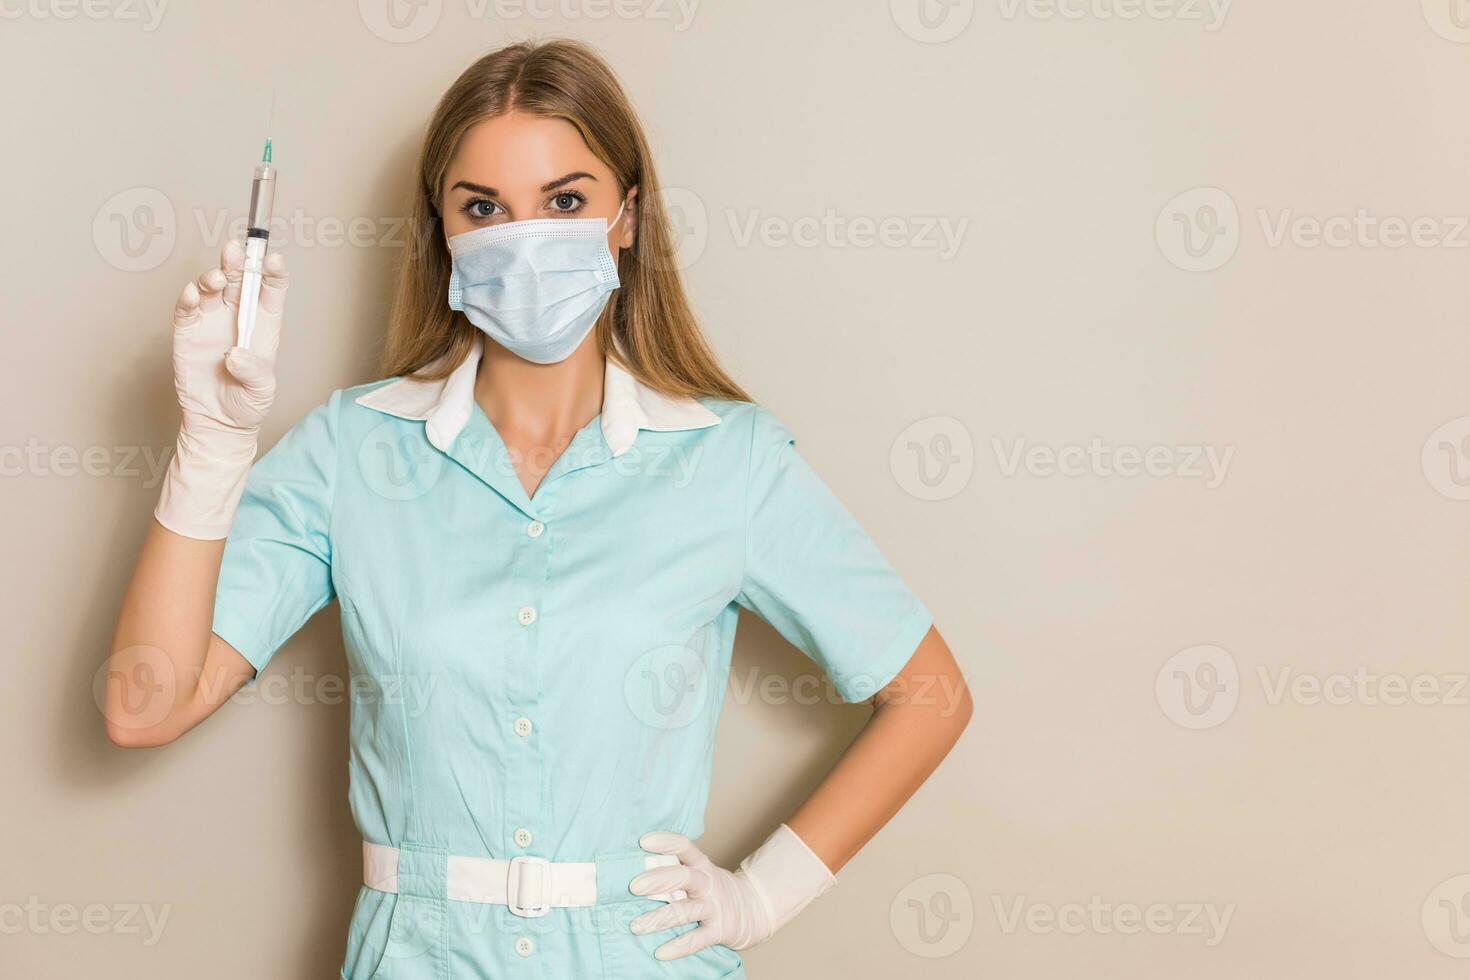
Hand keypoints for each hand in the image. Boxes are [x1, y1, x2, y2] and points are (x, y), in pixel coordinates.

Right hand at [154, 240, 288, 538]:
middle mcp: (238, 316)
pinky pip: (187, 309)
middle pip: (239, 280)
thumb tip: (235, 355)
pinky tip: (193, 294)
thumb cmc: (247, 404)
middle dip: (239, 262)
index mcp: (264, 323)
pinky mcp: (187, 332)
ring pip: (211, 288)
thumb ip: (253, 372)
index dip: (273, 271)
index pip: (271, 289)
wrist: (218, 422)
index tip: (273, 259)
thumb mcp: (261, 391)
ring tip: (216, 277)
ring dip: (213, 277)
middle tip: (237, 250)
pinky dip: (188, 298)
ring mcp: (211, 321)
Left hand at [628, 824, 835, 961]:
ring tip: (636, 926)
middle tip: (634, 886)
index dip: (667, 842)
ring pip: (686, 911)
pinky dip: (678, 947)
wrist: (754, 911)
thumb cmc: (715, 890)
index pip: (686, 848)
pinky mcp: (719, 931)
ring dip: (660, 918)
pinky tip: (660, 953)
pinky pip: (697, 940)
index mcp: (703, 866)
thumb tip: (636, 866)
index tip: (644, 841)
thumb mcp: (702, 873)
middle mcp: (708, 884)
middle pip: (684, 877)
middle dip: (658, 880)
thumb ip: (676, 869)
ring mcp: (715, 908)